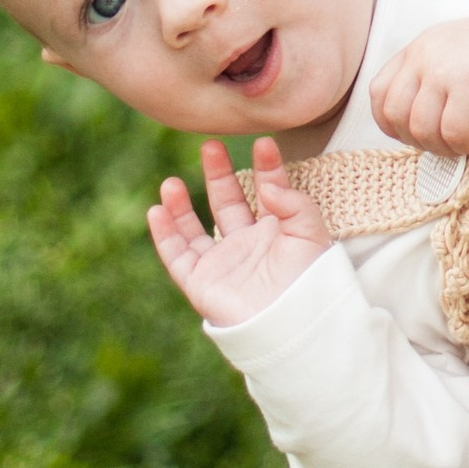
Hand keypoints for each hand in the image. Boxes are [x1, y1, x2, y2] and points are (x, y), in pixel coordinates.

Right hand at [149, 136, 334, 328]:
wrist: (293, 324)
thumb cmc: (309, 282)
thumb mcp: (311, 234)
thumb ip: (294, 203)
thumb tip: (267, 184)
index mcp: (277, 231)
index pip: (267, 191)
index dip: (266, 167)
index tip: (263, 143)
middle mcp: (247, 244)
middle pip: (227, 202)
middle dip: (218, 174)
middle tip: (211, 145)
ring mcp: (223, 263)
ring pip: (195, 228)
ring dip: (182, 204)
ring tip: (170, 180)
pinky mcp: (202, 282)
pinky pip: (177, 255)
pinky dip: (165, 234)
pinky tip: (157, 210)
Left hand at [371, 11, 468, 155]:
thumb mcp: (453, 52)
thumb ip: (428, 78)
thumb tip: (415, 128)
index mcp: (418, 49)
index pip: (379, 94)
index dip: (392, 123)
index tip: (418, 131)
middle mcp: (425, 58)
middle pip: (396, 116)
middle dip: (419, 139)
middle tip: (450, 137)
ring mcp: (446, 72)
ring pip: (422, 130)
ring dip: (446, 145)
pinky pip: (454, 134)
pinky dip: (468, 142)